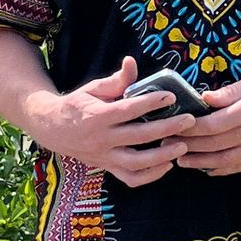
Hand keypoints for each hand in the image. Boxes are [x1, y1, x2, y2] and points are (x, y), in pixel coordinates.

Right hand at [36, 57, 189, 187]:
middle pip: (138, 137)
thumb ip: (116, 80)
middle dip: (166, 129)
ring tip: (183, 146)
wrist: (52, 129)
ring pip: (136, 164)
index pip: (128, 110)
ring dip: (162, 157)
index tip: (171, 97)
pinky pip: (130, 178)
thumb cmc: (77, 105)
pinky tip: (167, 164)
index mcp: (97, 116)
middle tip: (189, 121)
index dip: (150, 103)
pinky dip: (150, 176)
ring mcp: (104, 157)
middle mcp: (100, 139)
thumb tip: (132, 62)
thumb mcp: (93, 89)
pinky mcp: (107, 168)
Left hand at [175, 69, 240, 174]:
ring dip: (201, 163)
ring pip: (226, 161)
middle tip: (169, 146)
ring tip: (182, 161)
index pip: (211, 125)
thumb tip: (204, 99)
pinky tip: (208, 168)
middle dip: (189, 146)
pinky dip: (223, 169)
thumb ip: (230, 92)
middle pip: (215, 145)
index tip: (173, 128)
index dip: (190, 129)